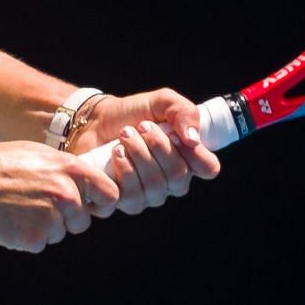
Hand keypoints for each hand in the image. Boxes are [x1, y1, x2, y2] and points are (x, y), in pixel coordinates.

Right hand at [0, 141, 121, 251]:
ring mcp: (51, 219)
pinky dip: (29, 236)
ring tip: (21, 208)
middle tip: (42, 206)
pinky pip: (41, 242)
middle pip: (84, 220)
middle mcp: (66, 195)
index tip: (93, 204)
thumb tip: (86, 183)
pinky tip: (12, 219)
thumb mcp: (38, 153)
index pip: (110, 194)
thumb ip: (66, 169)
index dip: (102, 202)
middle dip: (69, 218)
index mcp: (70, 170)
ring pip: (60, 232)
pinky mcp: (34, 239)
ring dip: (47, 226)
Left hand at [68, 89, 221, 213]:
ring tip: (124, 136)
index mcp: (187, 158)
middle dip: (159, 147)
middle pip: (180, 176)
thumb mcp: (161, 102)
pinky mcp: (125, 202)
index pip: (209, 168)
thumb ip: (184, 112)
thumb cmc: (132, 113)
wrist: (95, 121)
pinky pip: (133, 197)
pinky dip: (124, 170)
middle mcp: (172, 181)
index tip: (179, 136)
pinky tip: (115, 155)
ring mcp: (150, 195)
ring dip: (139, 155)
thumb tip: (193, 140)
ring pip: (156, 187)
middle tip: (141, 127)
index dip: (198, 155)